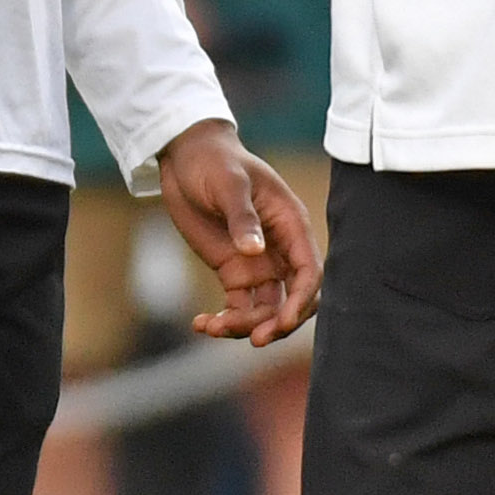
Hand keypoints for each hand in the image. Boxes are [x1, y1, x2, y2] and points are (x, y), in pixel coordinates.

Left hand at [153, 118, 321, 344]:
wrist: (186, 156)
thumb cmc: (214, 161)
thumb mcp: (228, 182)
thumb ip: (242, 216)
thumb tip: (254, 250)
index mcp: (290, 225)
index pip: (309, 272)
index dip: (301, 301)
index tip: (281, 322)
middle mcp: (280, 250)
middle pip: (292, 298)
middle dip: (277, 322)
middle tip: (253, 339)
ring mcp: (258, 264)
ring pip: (265, 309)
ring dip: (246, 325)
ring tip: (213, 327)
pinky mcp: (234, 272)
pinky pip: (238, 307)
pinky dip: (224, 321)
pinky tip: (202, 324)